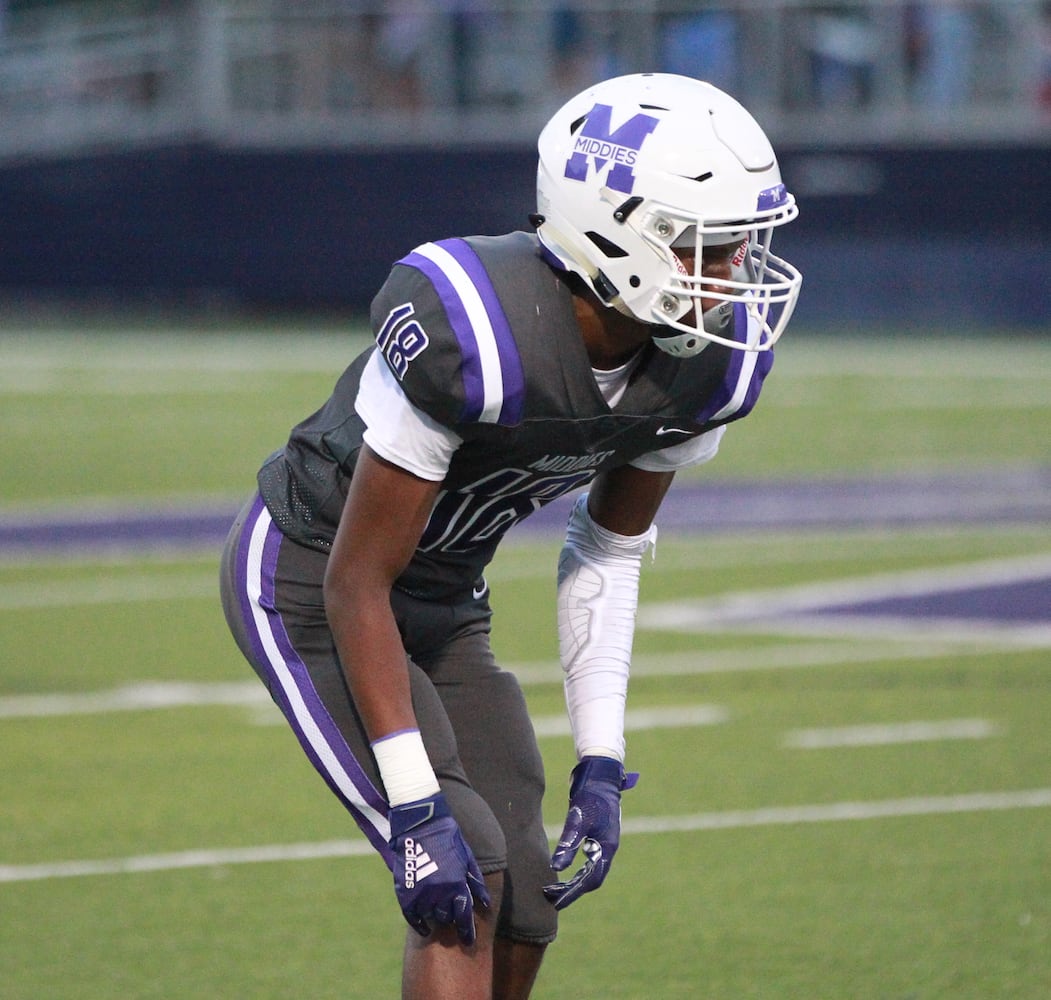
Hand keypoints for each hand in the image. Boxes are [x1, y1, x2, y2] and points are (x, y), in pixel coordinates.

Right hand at [388, 792, 490, 944]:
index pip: (463, 916)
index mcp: (456, 884)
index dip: (467, 931)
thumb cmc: (447, 837)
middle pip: (447, 917)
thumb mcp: (467, 857)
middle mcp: (439, 892)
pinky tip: (424, 927)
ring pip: (431, 916)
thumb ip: (476, 882)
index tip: (469, 941)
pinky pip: (412, 917)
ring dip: (436, 915)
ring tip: (439, 909)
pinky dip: (419, 924)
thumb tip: (485, 903)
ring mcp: (420, 893)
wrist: (419, 824)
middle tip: (452, 912)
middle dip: (451, 915)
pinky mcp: (404, 892)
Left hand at [543, 756, 637, 909]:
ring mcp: (603, 841)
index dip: (574, 892)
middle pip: (591, 878)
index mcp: (607, 847)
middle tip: (550, 896)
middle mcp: (607, 847)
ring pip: (589, 869)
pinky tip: (562, 865)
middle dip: (572, 890)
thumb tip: (556, 867)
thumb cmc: (591, 794)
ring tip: (553, 887)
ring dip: (573, 880)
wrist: (601, 773)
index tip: (557, 902)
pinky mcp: (597, 834)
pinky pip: (587, 859)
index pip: (591, 879)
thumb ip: (569, 842)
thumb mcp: (578, 818)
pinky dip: (575, 867)